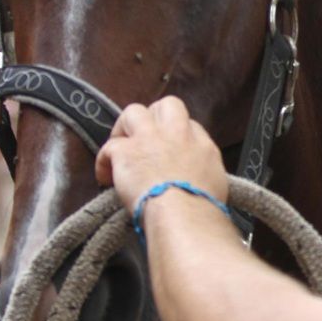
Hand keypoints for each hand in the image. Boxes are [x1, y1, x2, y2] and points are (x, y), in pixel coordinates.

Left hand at [94, 97, 227, 211]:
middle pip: (166, 105)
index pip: (188, 124)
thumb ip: (204, 171)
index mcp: (200, 144)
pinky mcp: (125, 151)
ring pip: (133, 112)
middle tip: (145, 136)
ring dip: (125, 127)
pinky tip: (105, 177)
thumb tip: (194, 176)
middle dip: (154, 116)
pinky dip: (104, 161)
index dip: (175, 134)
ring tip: (121, 147)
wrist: (184, 215)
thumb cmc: (202, 209)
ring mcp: (149, 138)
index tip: (168, 150)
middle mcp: (176, 134)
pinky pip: (108, 147)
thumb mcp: (217, 185)